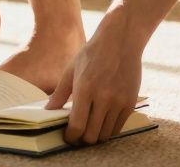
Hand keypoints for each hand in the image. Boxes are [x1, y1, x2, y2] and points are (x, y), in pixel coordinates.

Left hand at [44, 27, 142, 145]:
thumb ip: (60, 93)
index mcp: (85, 89)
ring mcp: (119, 101)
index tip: (67, 137)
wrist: (121, 40)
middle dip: (82, 139)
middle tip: (77, 134)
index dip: (71, 137)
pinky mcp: (130, 103)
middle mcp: (103, 98)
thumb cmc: (93, 53)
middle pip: (92, 136)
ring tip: (89, 128)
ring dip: (96, 135)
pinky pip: (118, 127)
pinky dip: (109, 129)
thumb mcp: (71, 69)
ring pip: (106, 135)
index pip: (77, 126)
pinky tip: (102, 121)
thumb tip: (48, 110)